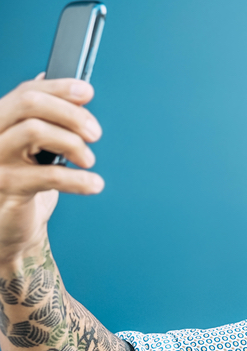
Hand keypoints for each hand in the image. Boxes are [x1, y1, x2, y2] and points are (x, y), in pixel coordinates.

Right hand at [0, 74, 104, 261]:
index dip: (59, 88)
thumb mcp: (35, 148)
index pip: (26, 91)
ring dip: (74, 143)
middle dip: (70, 113)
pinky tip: (94, 184)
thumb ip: (44, 118)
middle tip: (95, 133)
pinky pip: (48, 175)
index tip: (87, 92)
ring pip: (35, 130)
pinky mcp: (6, 187)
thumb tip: (66, 87)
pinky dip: (79, 179)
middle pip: (29, 103)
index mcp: (0, 121)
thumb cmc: (25, 183)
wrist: (9, 227)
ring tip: (88, 160)